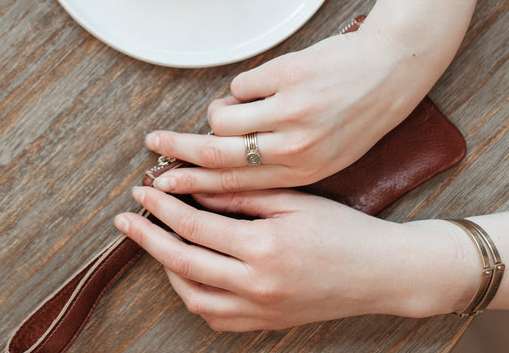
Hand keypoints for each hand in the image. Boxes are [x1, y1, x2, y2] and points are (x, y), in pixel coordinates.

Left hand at [115, 187, 466, 329]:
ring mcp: (261, 310)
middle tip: (125, 219)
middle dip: (148, 239)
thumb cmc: (343, 228)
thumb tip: (193, 184)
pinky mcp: (267, 324)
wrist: (383, 273)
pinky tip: (188, 273)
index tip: (141, 190)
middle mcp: (258, 284)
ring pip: (193, 297)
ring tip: (156, 242)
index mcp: (264, 246)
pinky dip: (194, 296)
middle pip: (183, 264)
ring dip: (167, 269)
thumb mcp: (293, 198)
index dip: (162, 207)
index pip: (194, 226)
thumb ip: (240, 193)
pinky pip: (216, 317)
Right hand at [145, 19, 442, 192]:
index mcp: (304, 173)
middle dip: (177, 151)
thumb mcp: (329, 155)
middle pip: (215, 154)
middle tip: (152, 144)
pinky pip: (240, 85)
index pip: (233, 186)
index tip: (164, 185)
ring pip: (222, 117)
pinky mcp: (286, 75)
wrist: (395, 67)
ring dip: (220, 112)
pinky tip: (270, 84)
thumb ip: (283, 164)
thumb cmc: (360, 114)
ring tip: (244, 106)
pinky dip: (244, 86)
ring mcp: (290, 109)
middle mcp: (295, 146)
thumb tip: (225, 165)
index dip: (192, 186)